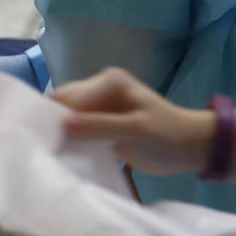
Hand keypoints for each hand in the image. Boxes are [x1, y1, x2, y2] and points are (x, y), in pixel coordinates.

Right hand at [52, 68, 213, 174]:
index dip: (54, 115)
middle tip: (45, 149)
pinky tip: (66, 154)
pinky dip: (71, 141)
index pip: (69, 96)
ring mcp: (100, 108)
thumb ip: (100, 126)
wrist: (194, 149)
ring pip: (68, 118)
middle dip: (54, 124)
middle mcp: (100, 90)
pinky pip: (78, 130)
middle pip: (64, 105)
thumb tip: (63, 123)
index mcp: (108, 82)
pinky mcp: (101, 125)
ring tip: (52, 153)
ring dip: (61, 134)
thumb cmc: (169, 136)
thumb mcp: (135, 130)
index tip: (41, 139)